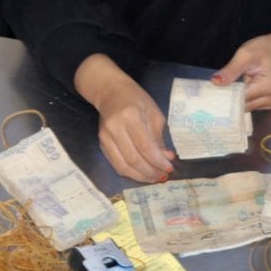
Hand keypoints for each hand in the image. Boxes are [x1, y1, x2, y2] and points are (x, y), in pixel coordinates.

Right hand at [74, 53, 174, 182]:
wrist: (110, 92)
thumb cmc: (136, 99)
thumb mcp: (154, 113)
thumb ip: (159, 137)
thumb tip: (166, 158)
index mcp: (130, 116)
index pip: (145, 146)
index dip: (158, 161)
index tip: (169, 168)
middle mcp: (115, 128)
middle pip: (133, 159)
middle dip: (151, 172)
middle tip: (163, 177)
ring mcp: (105, 137)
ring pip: (122, 166)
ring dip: (140, 176)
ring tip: (154, 178)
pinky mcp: (101, 144)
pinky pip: (116, 164)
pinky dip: (130, 173)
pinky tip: (141, 174)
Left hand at [211, 30, 270, 110]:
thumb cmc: (265, 49)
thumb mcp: (245, 54)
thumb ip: (231, 70)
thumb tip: (215, 81)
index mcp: (269, 86)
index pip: (241, 99)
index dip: (227, 95)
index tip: (215, 91)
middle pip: (244, 105)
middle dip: (232, 97)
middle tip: (223, 84)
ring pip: (246, 107)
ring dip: (238, 97)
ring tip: (236, 82)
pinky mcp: (270, 102)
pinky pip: (251, 104)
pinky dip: (244, 97)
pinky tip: (243, 86)